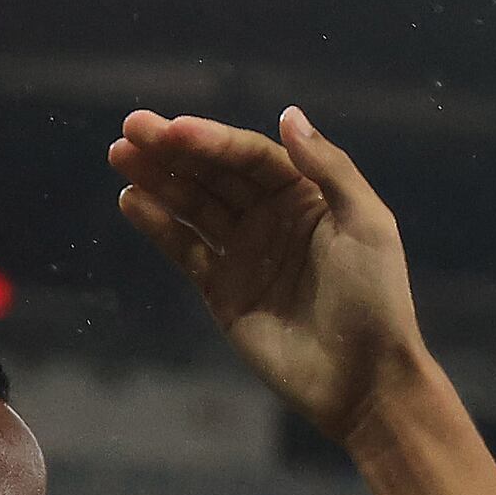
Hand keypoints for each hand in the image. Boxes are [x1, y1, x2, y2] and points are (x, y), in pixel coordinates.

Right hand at [111, 106, 432, 447]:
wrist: (363, 380)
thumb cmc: (376, 300)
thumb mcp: (366, 224)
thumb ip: (328, 168)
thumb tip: (287, 114)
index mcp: (308, 195)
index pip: (250, 156)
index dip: (210, 140)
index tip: (172, 130)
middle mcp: (272, 217)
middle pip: (215, 174)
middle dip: (173, 151)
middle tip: (130, 129)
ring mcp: (245, 253)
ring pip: (194, 206)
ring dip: (157, 180)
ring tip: (119, 156)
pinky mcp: (223, 291)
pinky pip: (185, 250)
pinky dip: (158, 225)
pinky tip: (132, 201)